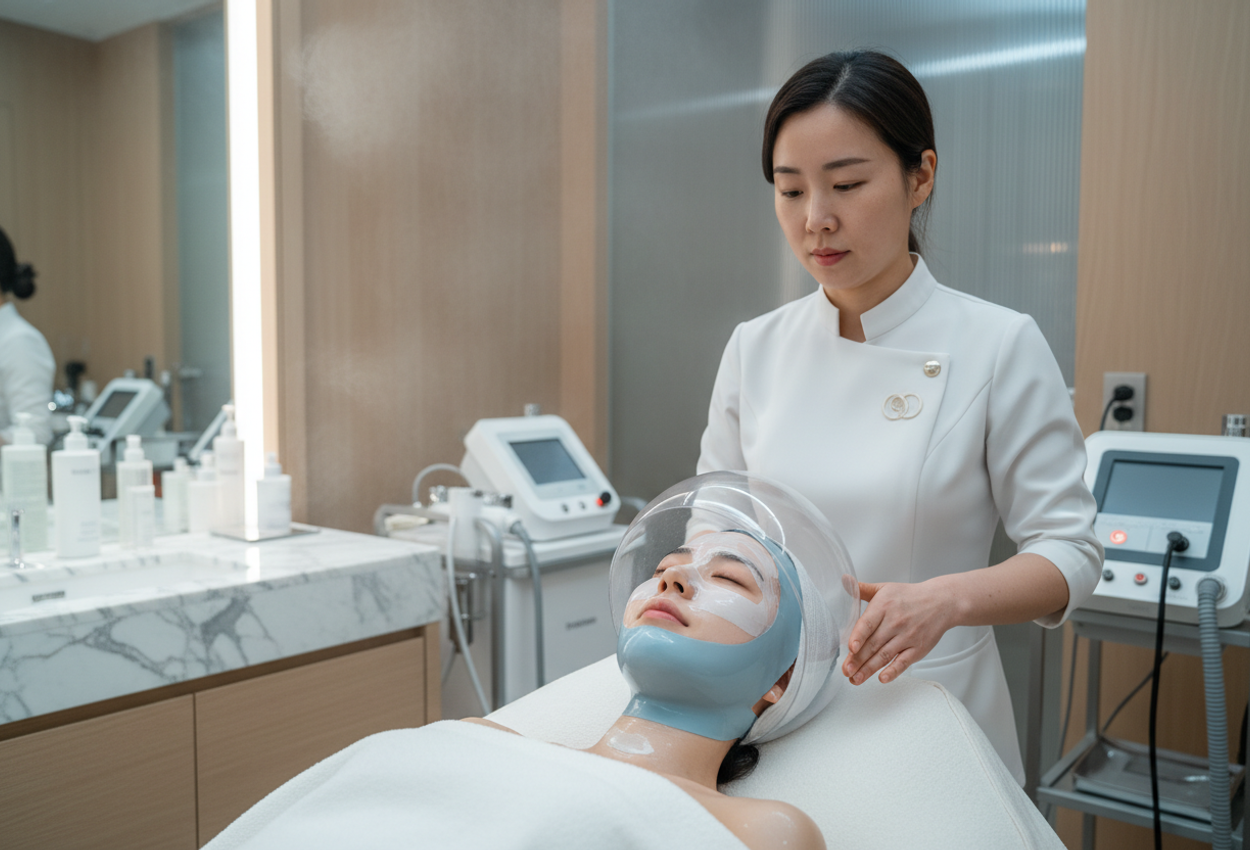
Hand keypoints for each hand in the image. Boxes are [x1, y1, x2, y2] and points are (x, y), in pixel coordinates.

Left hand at [842, 580, 958, 684]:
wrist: (941, 602)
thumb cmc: (909, 597)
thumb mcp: (885, 588)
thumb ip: (863, 589)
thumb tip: (844, 581)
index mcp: (884, 606)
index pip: (868, 623)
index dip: (859, 636)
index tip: (850, 648)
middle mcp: (895, 622)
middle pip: (873, 644)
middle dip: (858, 660)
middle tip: (845, 671)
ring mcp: (907, 637)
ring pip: (885, 656)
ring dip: (869, 669)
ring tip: (855, 679)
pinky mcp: (918, 649)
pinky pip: (904, 662)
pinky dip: (893, 672)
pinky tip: (882, 679)